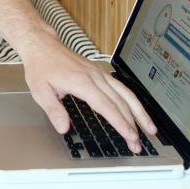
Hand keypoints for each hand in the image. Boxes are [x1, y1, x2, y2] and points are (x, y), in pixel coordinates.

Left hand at [20, 31, 156, 153]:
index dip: (120, 122)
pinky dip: (132, 101)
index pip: (106, 105)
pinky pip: (121, 87)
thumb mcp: (40, 90)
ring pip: (125, 93)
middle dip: (132, 124)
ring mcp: (99, 74)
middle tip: (138, 144)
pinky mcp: (99, 73)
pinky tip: (137, 111)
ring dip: (139, 112)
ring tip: (149, 129)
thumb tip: (63, 127)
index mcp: (81, 81)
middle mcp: (94, 76)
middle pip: (120, 102)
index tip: (129, 136)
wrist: (43, 45)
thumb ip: (53, 110)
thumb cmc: (41, 66)